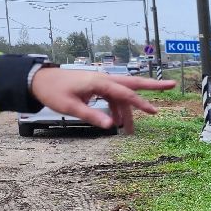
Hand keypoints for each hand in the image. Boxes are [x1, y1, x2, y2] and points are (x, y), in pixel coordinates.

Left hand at [31, 68, 176, 134]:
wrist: (38, 80)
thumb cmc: (53, 92)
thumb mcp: (70, 107)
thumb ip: (92, 115)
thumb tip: (111, 126)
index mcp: (99, 82)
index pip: (125, 93)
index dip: (140, 103)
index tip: (153, 112)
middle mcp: (104, 79)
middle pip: (133, 83)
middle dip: (153, 86)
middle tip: (172, 85)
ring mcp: (101, 82)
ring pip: (122, 95)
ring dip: (129, 111)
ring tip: (132, 130)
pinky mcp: (96, 87)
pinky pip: (113, 97)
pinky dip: (118, 109)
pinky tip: (118, 121)